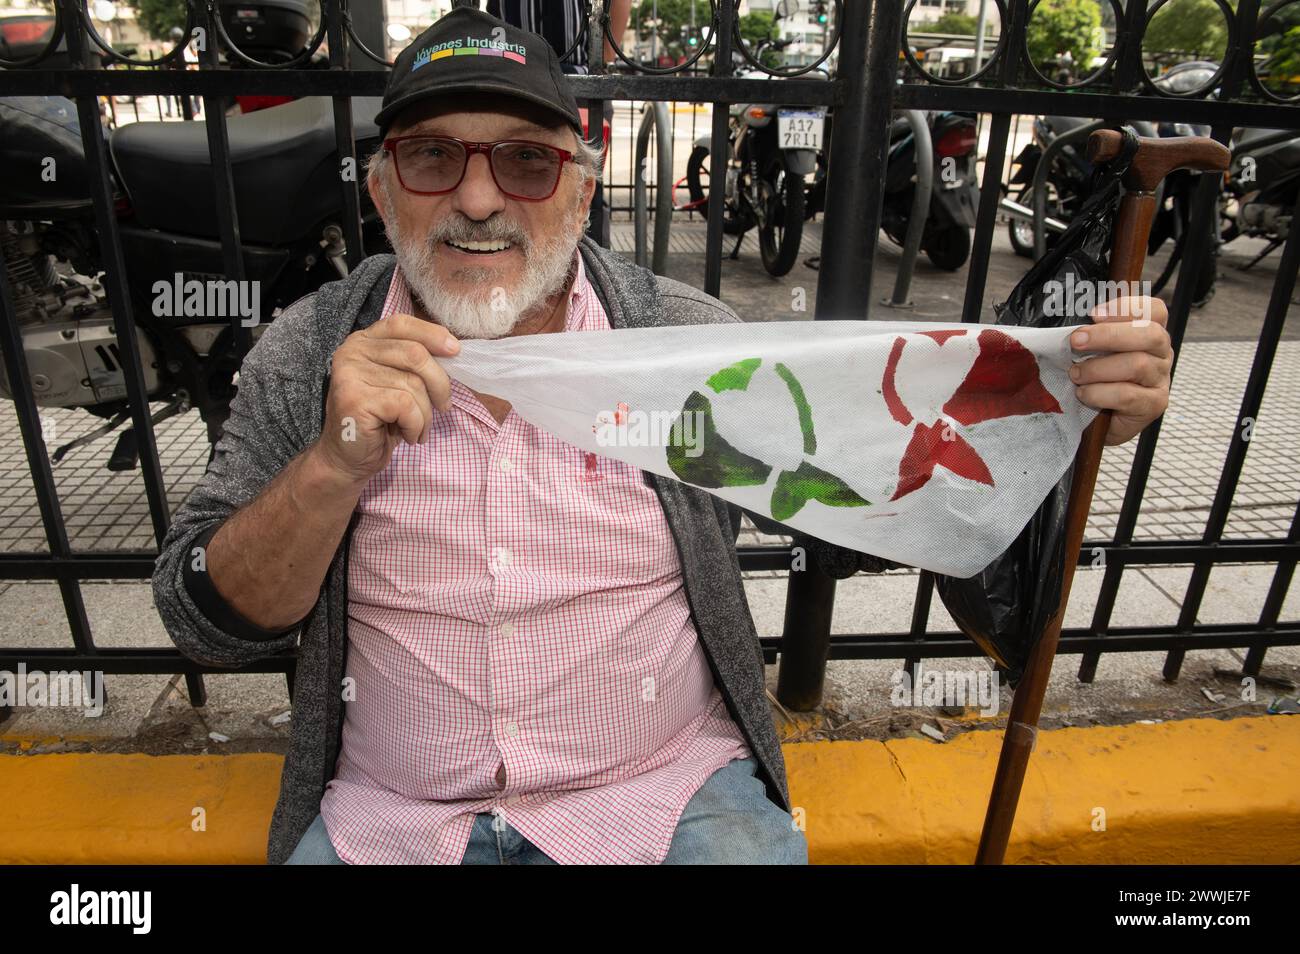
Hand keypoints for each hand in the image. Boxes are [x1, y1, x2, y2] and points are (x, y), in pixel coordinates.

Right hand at [315, 313, 458, 482]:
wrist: (348, 459)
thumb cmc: (381, 422)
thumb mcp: (399, 384)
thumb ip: (415, 363)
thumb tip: (453, 349)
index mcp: (363, 342)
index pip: (402, 324)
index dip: (432, 334)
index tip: (455, 350)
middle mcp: (352, 352)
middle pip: (415, 354)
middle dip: (439, 383)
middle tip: (444, 406)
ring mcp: (350, 374)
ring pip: (413, 384)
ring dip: (426, 414)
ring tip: (417, 429)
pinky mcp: (355, 398)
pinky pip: (406, 405)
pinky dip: (416, 425)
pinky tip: (408, 436)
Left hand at [1069, 296, 1171, 445]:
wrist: (1095, 422)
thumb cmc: (1093, 380)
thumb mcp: (1090, 352)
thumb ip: (1089, 335)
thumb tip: (1068, 323)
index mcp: (1148, 333)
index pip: (1155, 309)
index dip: (1128, 307)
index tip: (1094, 313)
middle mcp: (1161, 353)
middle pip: (1150, 333)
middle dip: (1108, 334)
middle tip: (1076, 340)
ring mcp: (1160, 379)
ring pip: (1137, 365)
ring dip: (1097, 369)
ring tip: (1075, 374)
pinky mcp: (1154, 404)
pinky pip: (1127, 395)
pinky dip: (1099, 393)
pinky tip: (1083, 394)